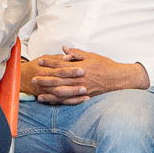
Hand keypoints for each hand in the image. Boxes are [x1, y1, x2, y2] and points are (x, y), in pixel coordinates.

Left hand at [25, 48, 146, 103]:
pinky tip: (50, 102)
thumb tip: (64, 50)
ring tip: (37, 92)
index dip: (49, 62)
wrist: (120, 79)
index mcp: (80, 67)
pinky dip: (58, 102)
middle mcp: (78, 79)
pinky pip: (68, 101)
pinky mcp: (84, 98)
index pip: (60, 64)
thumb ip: (76, 53)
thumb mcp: (91, 56)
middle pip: (58, 79)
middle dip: (44, 78)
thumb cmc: (106, 66)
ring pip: (61, 92)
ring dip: (48, 92)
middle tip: (33, 77)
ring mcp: (81, 90)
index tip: (40, 61)